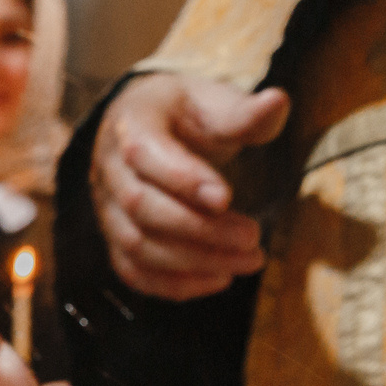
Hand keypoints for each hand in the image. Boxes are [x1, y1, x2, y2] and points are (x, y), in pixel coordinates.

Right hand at [90, 72, 290, 300]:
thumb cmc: (185, 114)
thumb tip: (278, 102)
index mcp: (131, 123)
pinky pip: (134, 271)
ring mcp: (107, 207)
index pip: (145, 154)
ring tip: (248, 261)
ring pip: (137, 245)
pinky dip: (175, 284)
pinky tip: (219, 279)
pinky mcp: (115, 238)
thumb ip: (244, 112)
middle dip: (200, 229)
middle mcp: (109, 168)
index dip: (183, 179)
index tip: (227, 197)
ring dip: (194, 261)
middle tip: (252, 237)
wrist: (147, 126)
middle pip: (142, 207)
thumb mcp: (213, 102)